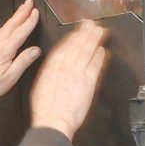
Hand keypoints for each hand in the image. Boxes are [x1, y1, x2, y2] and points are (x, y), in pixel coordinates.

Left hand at [0, 0, 40, 113]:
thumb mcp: (12, 77)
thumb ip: (24, 61)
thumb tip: (36, 49)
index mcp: (4, 50)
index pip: (20, 33)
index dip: (29, 22)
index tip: (36, 12)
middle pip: (11, 25)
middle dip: (21, 12)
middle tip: (29, 1)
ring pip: (5, 26)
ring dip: (15, 16)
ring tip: (23, 8)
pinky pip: (0, 31)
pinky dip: (8, 24)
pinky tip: (10, 24)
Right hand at [30, 21, 107, 140]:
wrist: (54, 120)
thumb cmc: (45, 108)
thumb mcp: (40, 85)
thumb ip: (49, 73)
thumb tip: (54, 66)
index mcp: (52, 66)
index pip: (65, 46)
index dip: (74, 36)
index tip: (79, 29)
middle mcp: (66, 67)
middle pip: (78, 46)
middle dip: (86, 34)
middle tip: (93, 24)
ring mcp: (79, 74)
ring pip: (88, 52)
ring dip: (95, 41)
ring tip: (101, 32)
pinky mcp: (89, 83)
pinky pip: (96, 66)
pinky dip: (99, 57)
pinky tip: (103, 51)